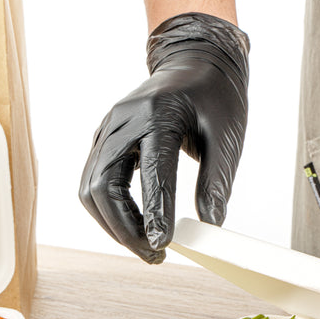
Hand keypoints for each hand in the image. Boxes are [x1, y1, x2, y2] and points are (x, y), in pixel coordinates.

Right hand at [79, 13, 248, 262]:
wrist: (196, 63)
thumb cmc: (215, 97)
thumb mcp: (227, 136)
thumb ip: (217, 181)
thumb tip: (211, 224)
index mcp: (158, 114)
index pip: (152, 173)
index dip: (155, 213)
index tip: (163, 245)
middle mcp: (123, 121)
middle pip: (104, 186)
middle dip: (126, 229)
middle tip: (155, 255)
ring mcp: (109, 129)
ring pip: (92, 189)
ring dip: (114, 225)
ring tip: (146, 247)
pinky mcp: (106, 139)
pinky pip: (95, 181)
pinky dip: (109, 209)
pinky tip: (134, 225)